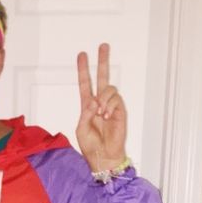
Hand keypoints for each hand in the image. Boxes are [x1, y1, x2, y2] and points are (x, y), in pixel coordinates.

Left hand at [76, 43, 126, 171]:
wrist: (103, 157)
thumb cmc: (91, 145)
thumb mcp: (81, 129)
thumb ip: (85, 113)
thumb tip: (94, 100)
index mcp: (88, 106)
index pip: (86, 84)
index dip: (83, 70)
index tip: (82, 55)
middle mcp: (100, 103)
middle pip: (102, 77)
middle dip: (103, 61)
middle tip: (103, 46)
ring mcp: (111, 106)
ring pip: (109, 89)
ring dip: (103, 98)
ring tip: (100, 113)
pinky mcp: (120, 111)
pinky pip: (116, 100)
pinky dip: (109, 105)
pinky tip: (106, 116)